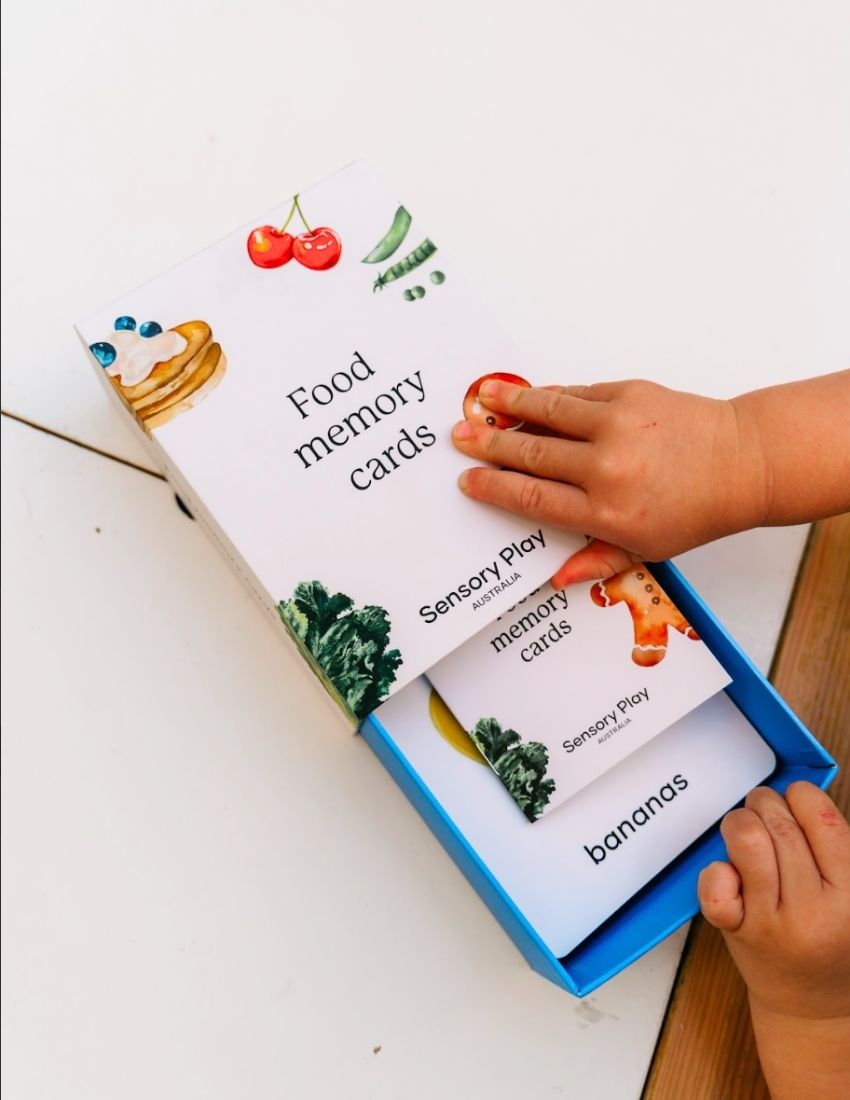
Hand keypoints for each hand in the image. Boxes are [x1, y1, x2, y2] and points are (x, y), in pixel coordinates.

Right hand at [452, 378, 768, 585]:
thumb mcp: (647, 549)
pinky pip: (577, 394)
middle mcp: (608, 467)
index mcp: (607, 512)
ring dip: (509, 405)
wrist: (744, 462)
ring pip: (547, 412)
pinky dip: (549, 395)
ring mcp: (618, 425)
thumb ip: (598, 560)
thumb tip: (555, 578)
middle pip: (530, 454)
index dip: (494, 488)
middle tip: (460, 436)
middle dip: (489, 444)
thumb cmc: (697, 509)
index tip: (469, 480)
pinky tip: (528, 396)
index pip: (532, 499)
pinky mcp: (630, 394)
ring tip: (481, 401)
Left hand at [699, 783, 849, 1099]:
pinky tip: (728, 872)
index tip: (794, 799)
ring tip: (744, 831)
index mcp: (849, 895)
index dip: (801, 797)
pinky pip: (715, 886)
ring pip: (747, 841)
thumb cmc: (827, 937)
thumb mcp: (848, 893)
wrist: (810, 1005)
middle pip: (779, 824)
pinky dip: (715, 869)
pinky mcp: (736, 931)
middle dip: (765, 804)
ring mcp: (771, 922)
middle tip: (764, 812)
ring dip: (739, 822)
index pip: (824, 821)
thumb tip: (797, 795)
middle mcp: (812, 909)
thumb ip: (831, 849)